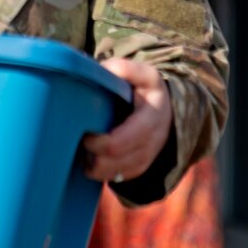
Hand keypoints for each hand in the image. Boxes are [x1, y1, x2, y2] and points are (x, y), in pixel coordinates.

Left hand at [81, 58, 172, 183]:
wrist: (167, 110)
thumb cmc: (147, 89)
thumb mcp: (143, 74)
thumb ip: (125, 69)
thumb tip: (101, 71)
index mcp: (152, 118)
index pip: (120, 141)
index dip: (98, 143)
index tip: (84, 132)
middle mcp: (152, 142)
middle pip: (115, 161)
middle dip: (93, 156)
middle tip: (79, 142)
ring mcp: (147, 158)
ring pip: (116, 174)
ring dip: (95, 166)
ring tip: (83, 151)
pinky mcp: (140, 168)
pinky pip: (119, 178)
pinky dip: (102, 172)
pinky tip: (91, 159)